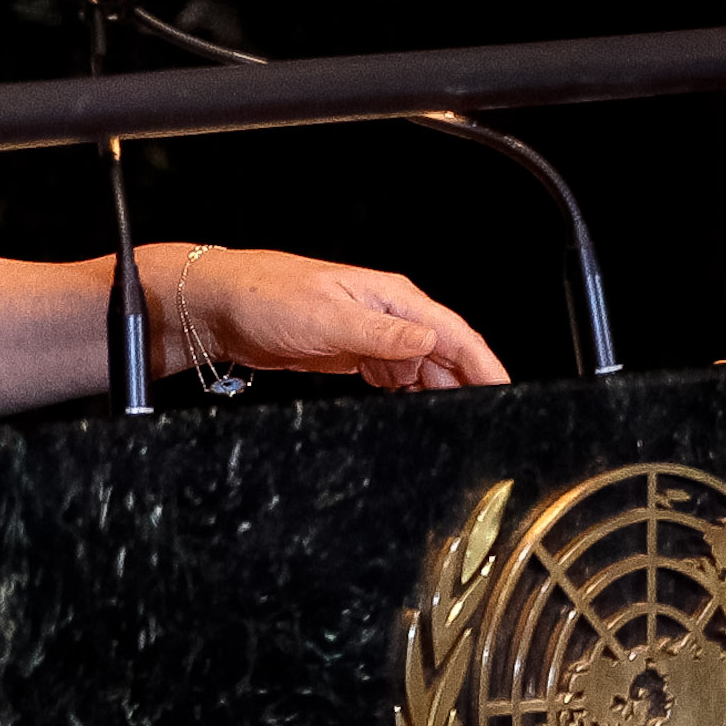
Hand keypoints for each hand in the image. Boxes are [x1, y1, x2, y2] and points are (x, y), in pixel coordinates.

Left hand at [153, 246, 508, 391]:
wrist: (218, 307)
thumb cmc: (264, 297)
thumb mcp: (327, 317)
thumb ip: (382, 335)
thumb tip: (432, 344)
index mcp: (392, 298)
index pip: (454, 334)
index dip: (484, 365)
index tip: (507, 392)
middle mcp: (388, 315)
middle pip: (445, 355)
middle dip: (469, 387)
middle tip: (489, 423)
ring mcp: (370, 336)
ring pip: (423, 370)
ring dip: (441, 395)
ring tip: (458, 427)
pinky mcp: (352, 355)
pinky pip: (394, 379)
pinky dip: (410, 397)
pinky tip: (416, 414)